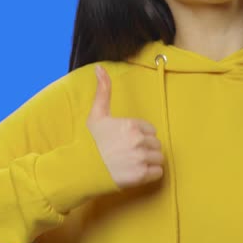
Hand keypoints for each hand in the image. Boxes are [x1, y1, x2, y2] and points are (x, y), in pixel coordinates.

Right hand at [87, 65, 164, 188]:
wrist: (83, 169)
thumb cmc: (90, 142)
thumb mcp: (97, 115)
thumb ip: (103, 91)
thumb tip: (100, 67)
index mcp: (131, 125)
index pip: (150, 130)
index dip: (140, 136)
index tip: (128, 142)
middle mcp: (138, 140)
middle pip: (156, 144)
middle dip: (146, 149)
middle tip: (130, 154)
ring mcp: (140, 158)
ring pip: (159, 158)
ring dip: (150, 161)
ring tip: (134, 163)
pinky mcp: (141, 175)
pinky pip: (158, 172)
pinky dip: (151, 173)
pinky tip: (137, 172)